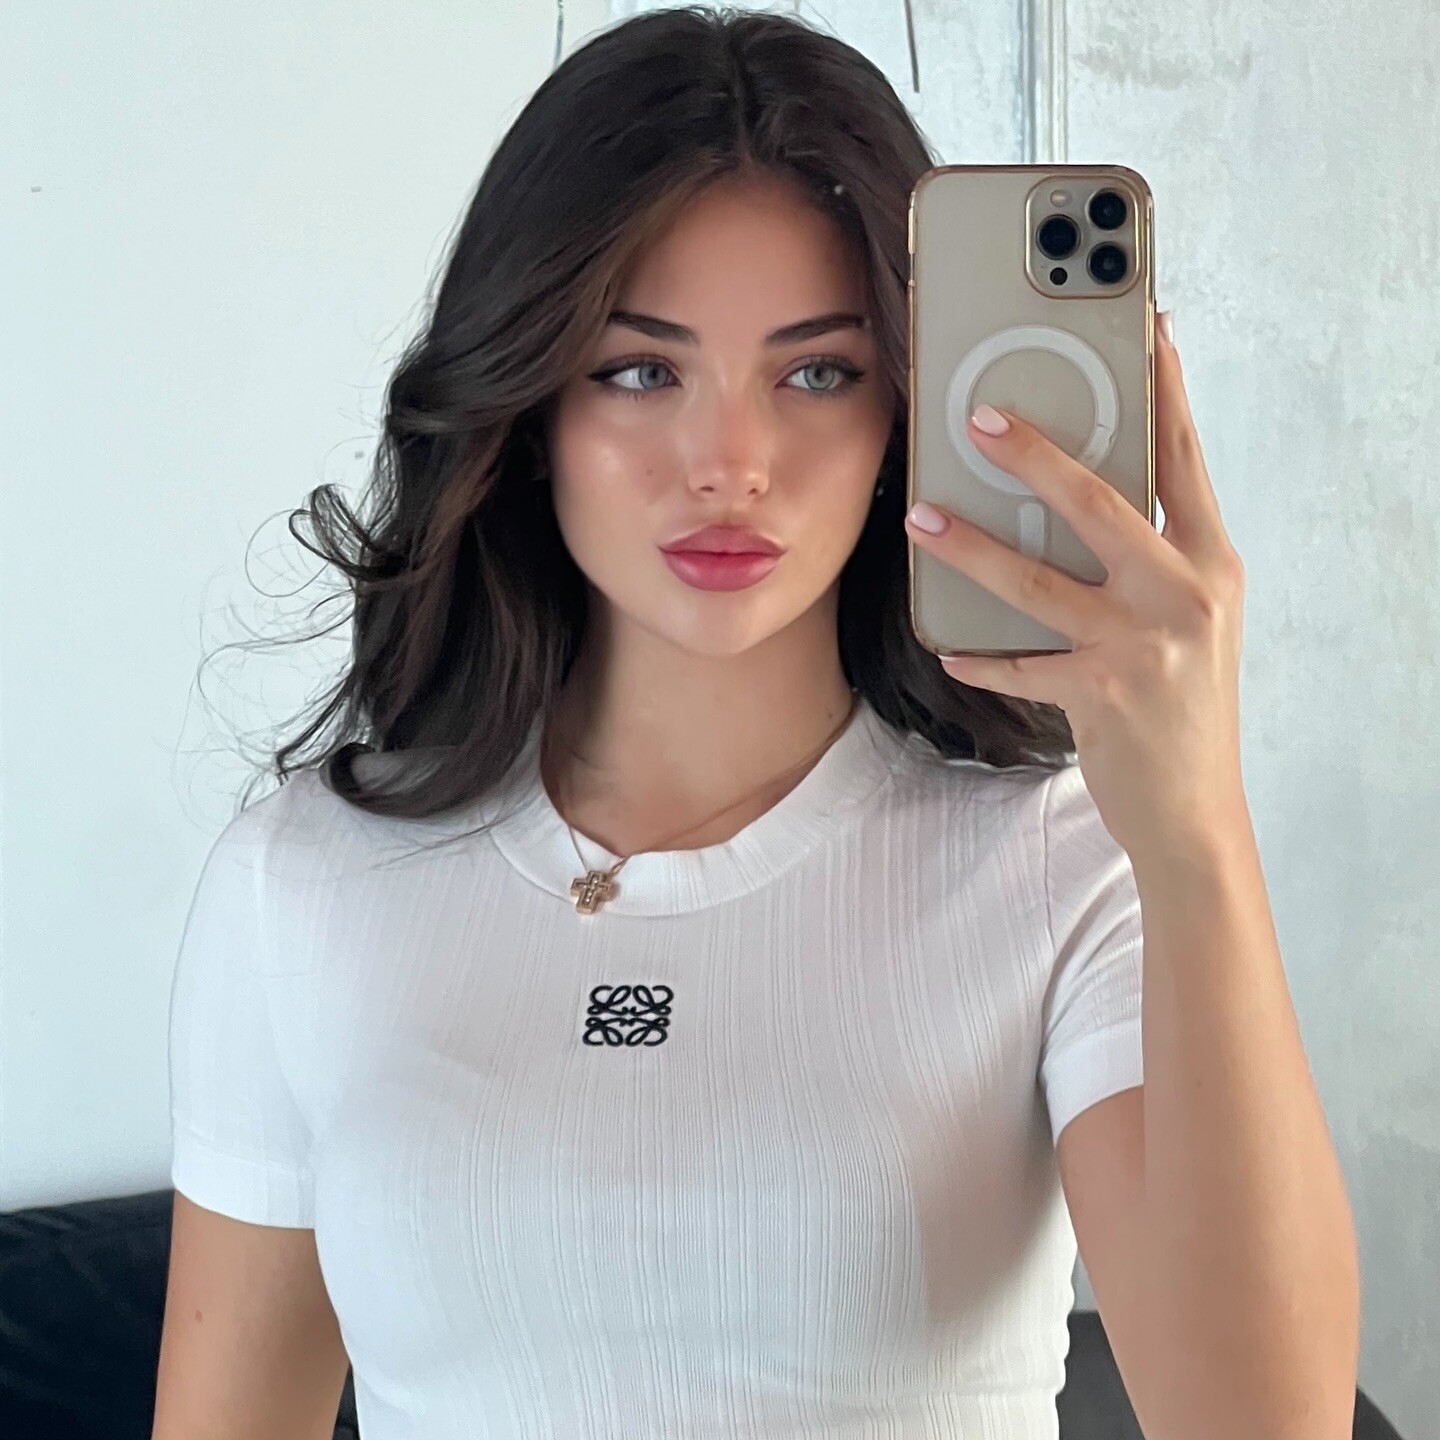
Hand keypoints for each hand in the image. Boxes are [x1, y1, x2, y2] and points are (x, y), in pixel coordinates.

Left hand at [904, 312, 1248, 860]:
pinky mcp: (1101, 692)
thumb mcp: (1189, 618)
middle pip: (1099, 501)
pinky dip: (981, 654)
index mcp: (1210, 561)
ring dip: (971, 547)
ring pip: (1038, 579)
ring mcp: (1143, 643)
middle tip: (979, 418)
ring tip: (922, 517)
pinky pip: (1020, 663)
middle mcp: (1184, 593)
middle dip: (1035, 453)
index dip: (1162, 391)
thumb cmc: (1184, 704)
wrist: (1195, 810)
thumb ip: (1150, 559)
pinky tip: (949, 644)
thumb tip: (1077, 500)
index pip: (1184, 458)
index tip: (1143, 329)